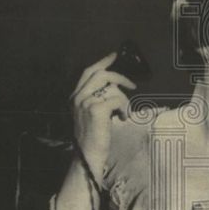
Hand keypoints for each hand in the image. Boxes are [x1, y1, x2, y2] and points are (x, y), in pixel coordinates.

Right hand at [70, 52, 135, 167]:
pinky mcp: (96, 109)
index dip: (102, 61)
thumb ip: (97, 98)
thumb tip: (115, 85)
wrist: (88, 154)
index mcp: (76, 96)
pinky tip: (122, 118)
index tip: (114, 55)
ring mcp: (86, 102)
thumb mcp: (91, 113)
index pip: (88, 71)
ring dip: (124, 101)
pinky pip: (118, 100)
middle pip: (102, 74)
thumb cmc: (93, 136)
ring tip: (124, 113)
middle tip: (132, 85)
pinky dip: (125, 108)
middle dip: (120, 77)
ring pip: (112, 89)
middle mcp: (78, 97)